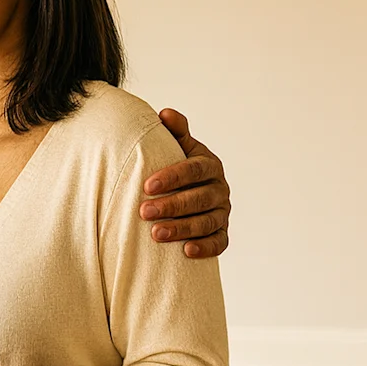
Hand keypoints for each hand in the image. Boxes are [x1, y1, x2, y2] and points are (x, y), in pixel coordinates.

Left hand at [141, 108, 230, 258]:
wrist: (190, 192)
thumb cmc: (178, 168)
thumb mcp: (179, 148)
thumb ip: (175, 132)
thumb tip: (165, 114)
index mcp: (210, 165)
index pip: (195, 170)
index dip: (172, 177)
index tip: (147, 186)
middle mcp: (220, 189)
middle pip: (199, 198)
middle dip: (172, 206)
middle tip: (144, 212)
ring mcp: (223, 212)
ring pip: (207, 222)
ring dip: (182, 229)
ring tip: (155, 234)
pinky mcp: (223, 233)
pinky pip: (219, 243)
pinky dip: (205, 248)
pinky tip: (186, 251)